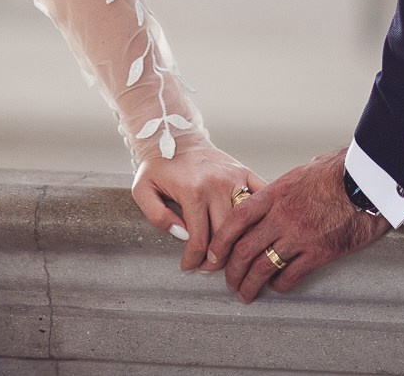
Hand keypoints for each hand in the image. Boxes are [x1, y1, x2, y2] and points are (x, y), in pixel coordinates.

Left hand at [131, 138, 266, 272]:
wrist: (175, 135)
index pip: (199, 240)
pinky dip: (260, 216)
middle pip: (227, 235)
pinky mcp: (244, 171)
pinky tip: (253, 229)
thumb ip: (157, 216)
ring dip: (239, 242)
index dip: (194, 260)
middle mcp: (217, 184)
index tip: (190, 267)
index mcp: (192, 191)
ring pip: (246, 222)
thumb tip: (182, 235)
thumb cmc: (158, 166)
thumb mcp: (143, 190)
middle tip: (210, 267)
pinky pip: (260, 198)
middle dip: (218, 258)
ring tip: (229, 254)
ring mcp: (234, 177)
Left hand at [211, 148, 390, 301]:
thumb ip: (284, 187)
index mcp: (276, 193)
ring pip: (262, 267)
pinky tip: (277, 287)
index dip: (221, 240)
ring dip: (250, 285)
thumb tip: (276, 193)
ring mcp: (300, 236)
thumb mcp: (303, 172)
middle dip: (232, 271)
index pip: (236, 219)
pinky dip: (280, 285)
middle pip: (244, 249)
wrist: (369, 180)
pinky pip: (291, 275)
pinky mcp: (320, 252)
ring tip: (246, 294)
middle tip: (229, 281)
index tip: (215, 253)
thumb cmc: (340, 171)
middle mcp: (282, 216)